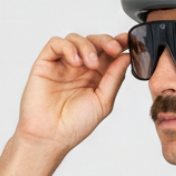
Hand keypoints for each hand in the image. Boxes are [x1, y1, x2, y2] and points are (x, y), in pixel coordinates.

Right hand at [15, 31, 129, 152]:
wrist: (50, 137)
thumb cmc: (75, 125)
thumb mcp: (103, 102)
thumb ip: (114, 78)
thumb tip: (126, 57)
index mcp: (96, 77)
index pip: (109, 54)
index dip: (119, 44)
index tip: (129, 41)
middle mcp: (80, 69)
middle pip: (94, 42)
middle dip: (106, 41)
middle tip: (114, 48)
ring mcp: (63, 64)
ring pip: (76, 39)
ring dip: (87, 47)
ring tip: (90, 64)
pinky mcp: (46, 63)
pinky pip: (56, 43)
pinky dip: (67, 47)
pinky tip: (74, 62)